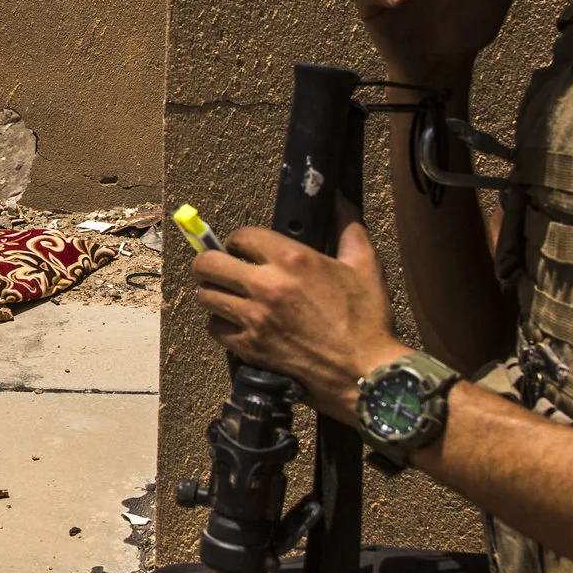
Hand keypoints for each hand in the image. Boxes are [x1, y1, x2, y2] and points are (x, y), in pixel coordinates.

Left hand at [190, 205, 404, 422]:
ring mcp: (255, 319)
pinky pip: (214, 328)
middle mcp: (267, 286)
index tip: (244, 248)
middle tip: (222, 267)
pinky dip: (220, 324)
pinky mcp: (250, 347)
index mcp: (293, 259)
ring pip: (206, 296)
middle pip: (208, 264)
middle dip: (210, 262)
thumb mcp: (364, 266)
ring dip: (213, 292)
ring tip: (228, 294)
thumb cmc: (367, 320)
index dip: (239, 240)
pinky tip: (236, 322)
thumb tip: (341, 200)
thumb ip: (348, 228)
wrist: (365, 372)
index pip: (241, 236)